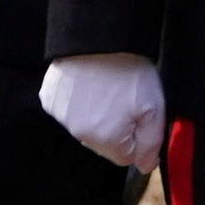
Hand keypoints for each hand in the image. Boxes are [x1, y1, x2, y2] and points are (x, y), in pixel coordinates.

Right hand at [38, 53, 167, 168]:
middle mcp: (78, 134)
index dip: (138, 138)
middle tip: (126, 98)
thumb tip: (146, 166)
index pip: (125, 157)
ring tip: (108, 88)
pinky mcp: (50, 99)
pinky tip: (89, 84)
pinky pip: (68, 111)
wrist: (100, 38)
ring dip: (97, 115)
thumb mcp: (154, 107)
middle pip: (105, 143)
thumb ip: (152, 142)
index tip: (141, 115)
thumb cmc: (130, 72)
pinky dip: (78, 102)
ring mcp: (61, 117)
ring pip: (85, 128)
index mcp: (105, 139)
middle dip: (118, 127)